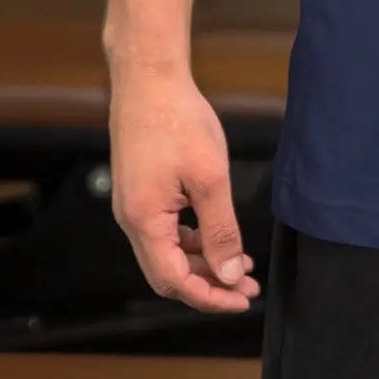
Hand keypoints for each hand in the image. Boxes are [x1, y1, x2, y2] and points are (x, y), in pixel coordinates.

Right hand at [109, 66, 260, 312]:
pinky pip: (165, 231)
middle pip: (169, 273)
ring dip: (203, 262)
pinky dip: (192, 240)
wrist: (149, 79)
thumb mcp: (209, 177)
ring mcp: (133, 206)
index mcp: (144, 222)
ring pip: (168, 252)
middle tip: (246, 286)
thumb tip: (228, 274)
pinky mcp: (140, 191)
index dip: (209, 296)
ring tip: (240, 263)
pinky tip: (217, 236)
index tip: (241, 299)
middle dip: (208, 284)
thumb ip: (220, 230)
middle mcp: (132, 221)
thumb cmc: (178, 120)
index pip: (175, 281)